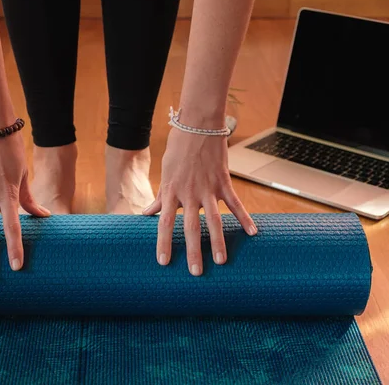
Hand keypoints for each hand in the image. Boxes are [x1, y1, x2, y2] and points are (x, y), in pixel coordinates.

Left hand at [143, 122, 256, 275]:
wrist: (198, 126)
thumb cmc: (178, 150)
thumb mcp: (165, 174)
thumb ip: (159, 197)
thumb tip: (146, 214)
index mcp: (171, 192)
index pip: (164, 223)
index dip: (163, 243)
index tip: (163, 262)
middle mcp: (189, 194)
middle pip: (191, 228)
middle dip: (193, 251)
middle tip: (196, 273)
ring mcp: (208, 189)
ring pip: (214, 220)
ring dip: (218, 241)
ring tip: (222, 261)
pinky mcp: (223, 182)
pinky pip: (235, 203)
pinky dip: (245, 218)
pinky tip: (253, 233)